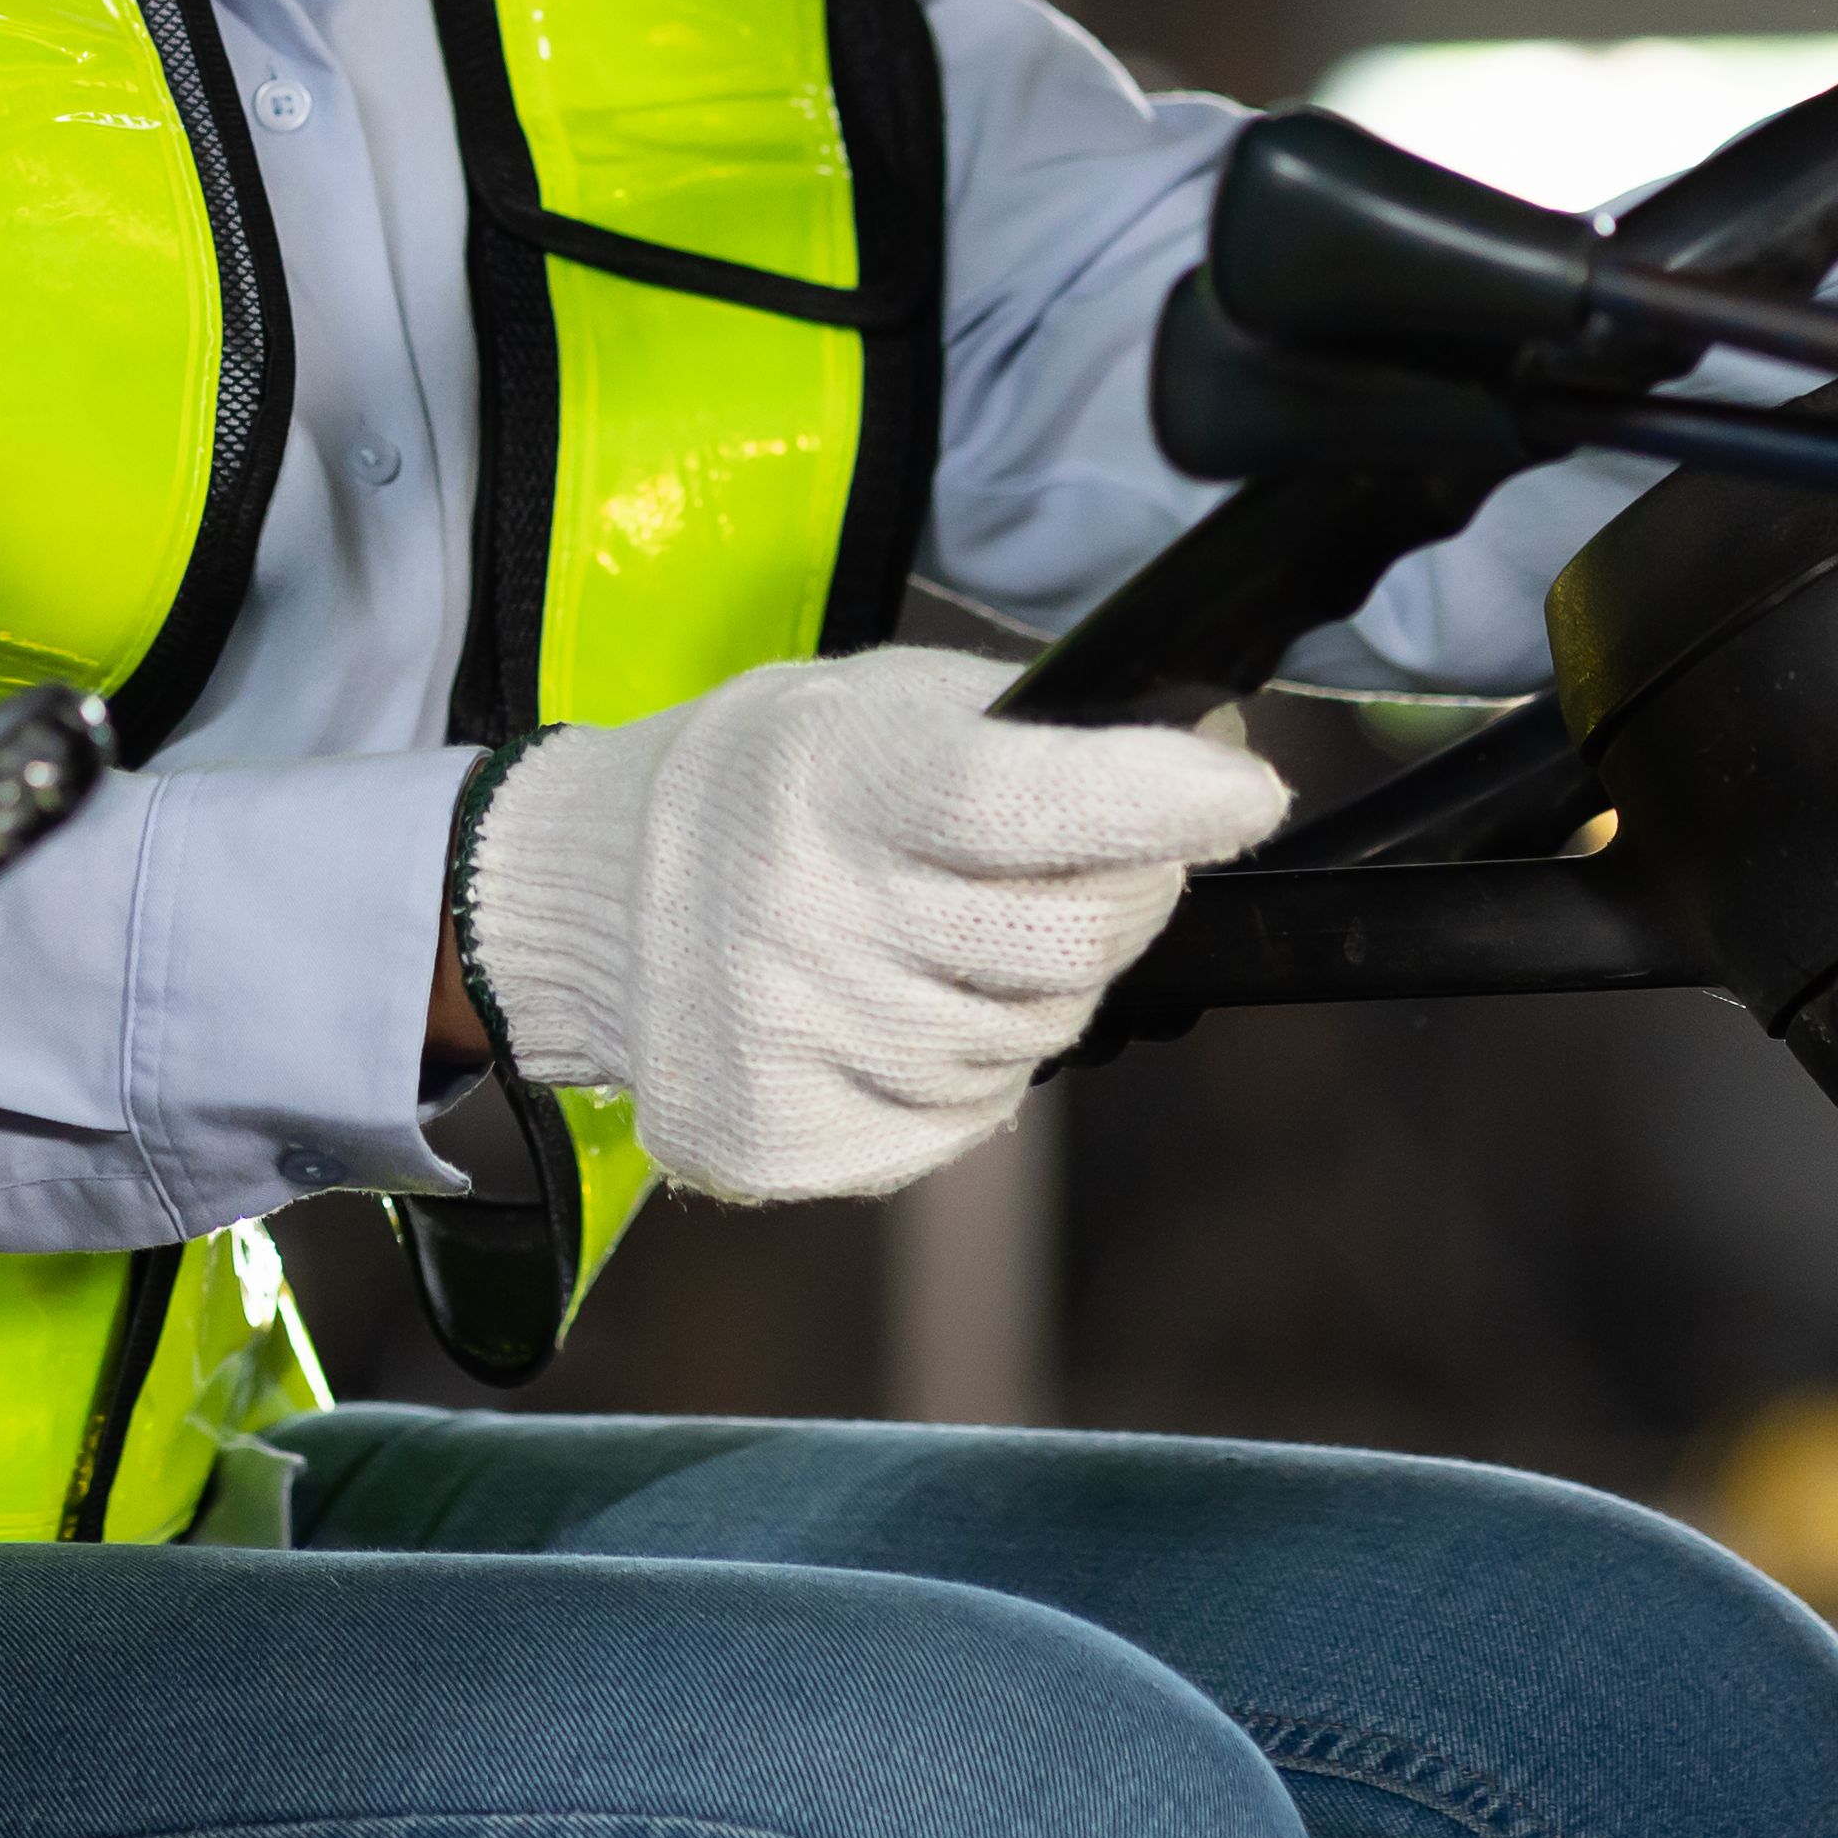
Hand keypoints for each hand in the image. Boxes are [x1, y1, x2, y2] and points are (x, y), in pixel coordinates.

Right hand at [461, 649, 1279, 1202]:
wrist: (591, 889)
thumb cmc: (777, 779)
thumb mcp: (882, 701)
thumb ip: (1031, 727)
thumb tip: (1214, 749)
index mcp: (835, 778)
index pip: (1025, 803)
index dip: (1158, 803)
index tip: (1246, 792)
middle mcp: (803, 914)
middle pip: (1064, 949)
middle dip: (1127, 899)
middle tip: (1105, 862)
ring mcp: (786, 1039)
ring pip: (1030, 1045)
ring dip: (1037, 994)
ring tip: (957, 933)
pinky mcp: (777, 1136)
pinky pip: (962, 1122)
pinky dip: (970, 1071)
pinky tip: (905, 1007)